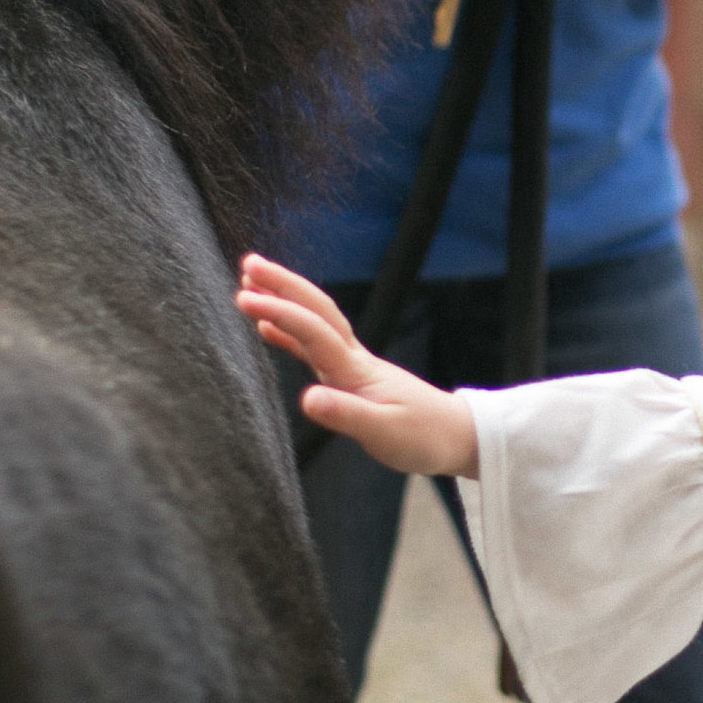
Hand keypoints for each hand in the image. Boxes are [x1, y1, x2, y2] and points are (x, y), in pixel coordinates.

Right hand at [235, 257, 477, 474]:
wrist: (457, 437)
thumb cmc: (423, 437)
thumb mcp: (384, 433)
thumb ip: (346, 415)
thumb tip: (308, 398)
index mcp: (356, 370)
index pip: (314, 332)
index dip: (280, 313)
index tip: (246, 299)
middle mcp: (353, 359)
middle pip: (316, 311)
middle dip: (282, 286)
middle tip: (248, 265)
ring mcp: (352, 365)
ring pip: (314, 323)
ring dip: (284, 302)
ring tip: (250, 283)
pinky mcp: (352, 376)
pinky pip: (314, 347)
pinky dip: (290, 334)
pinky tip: (268, 329)